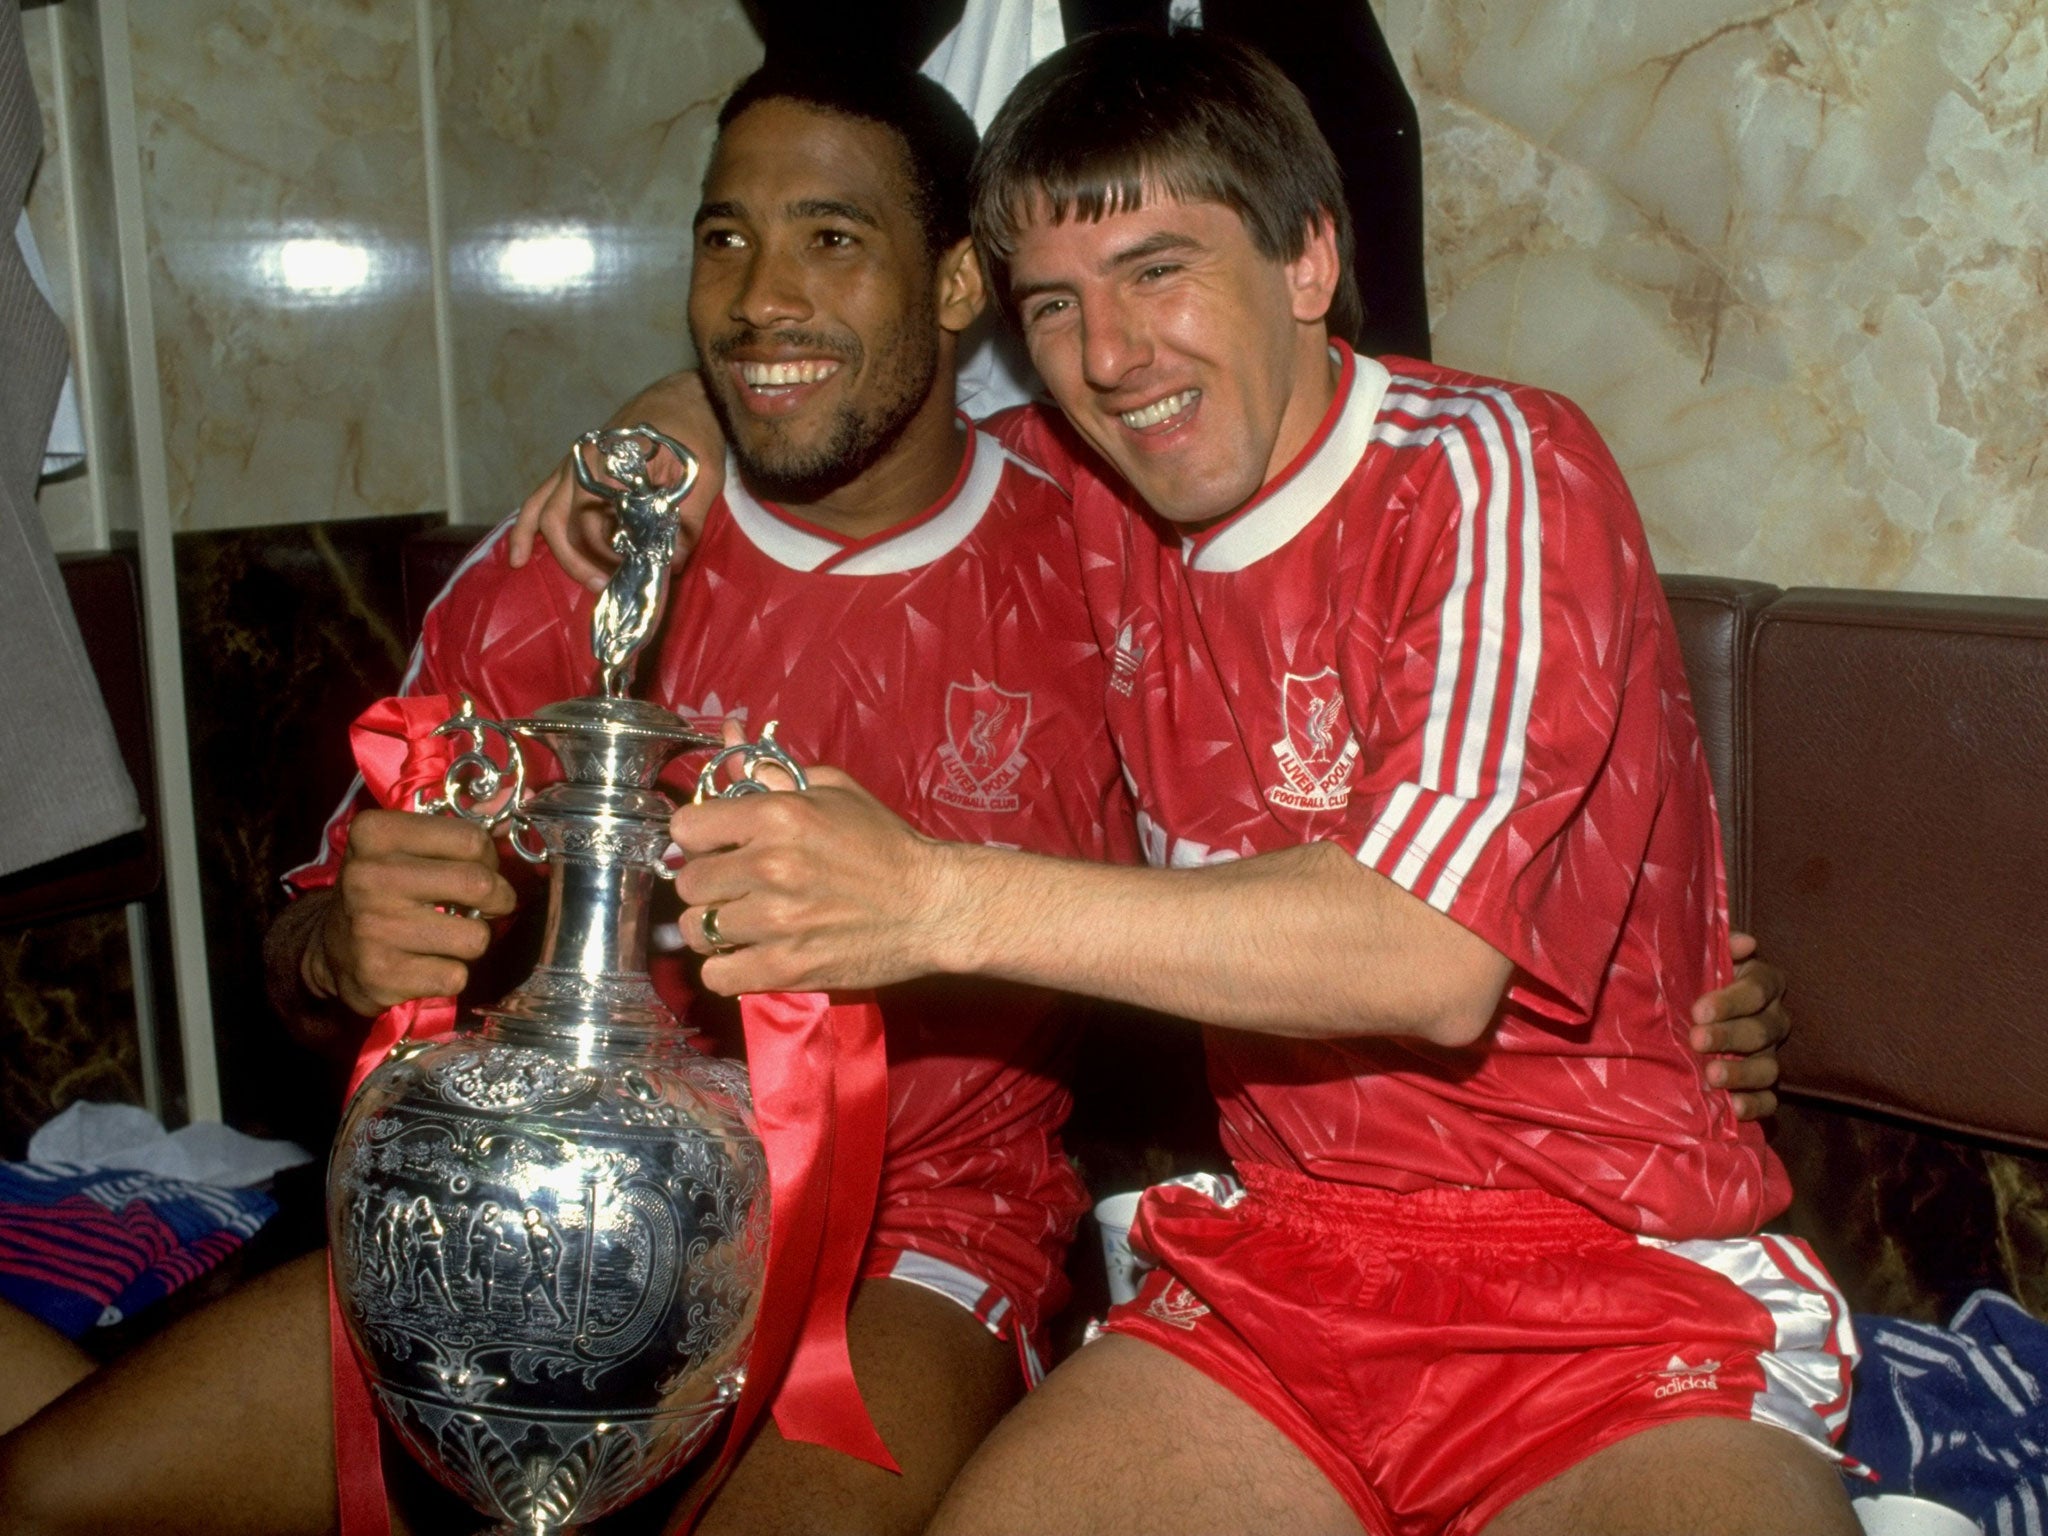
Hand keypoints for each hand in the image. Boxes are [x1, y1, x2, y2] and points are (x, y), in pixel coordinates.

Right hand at [305, 810, 516, 1015]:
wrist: (330, 949)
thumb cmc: (384, 890)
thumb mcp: (405, 847)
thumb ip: (459, 832)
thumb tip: (526, 809)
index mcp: (376, 834)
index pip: (472, 839)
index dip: (489, 858)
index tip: (480, 868)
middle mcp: (369, 877)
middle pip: (480, 884)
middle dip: (498, 899)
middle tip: (488, 905)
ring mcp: (373, 929)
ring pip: (475, 937)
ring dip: (472, 940)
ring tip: (447, 935)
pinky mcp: (381, 975)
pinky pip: (455, 976)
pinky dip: (450, 974)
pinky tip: (426, 963)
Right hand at [507, 371, 727, 590]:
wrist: (686, 396)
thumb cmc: (694, 432)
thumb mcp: (702, 477)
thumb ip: (688, 520)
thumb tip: (671, 564)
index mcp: (609, 464)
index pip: (593, 523)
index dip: (610, 554)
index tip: (638, 569)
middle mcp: (581, 464)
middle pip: (563, 524)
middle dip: (582, 561)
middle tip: (610, 585)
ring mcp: (572, 464)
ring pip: (545, 515)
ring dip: (558, 552)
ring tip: (588, 583)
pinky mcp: (572, 467)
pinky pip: (539, 499)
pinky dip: (525, 529)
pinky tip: (517, 558)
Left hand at [669, 767, 956, 995]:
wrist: (933, 906)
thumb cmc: (886, 844)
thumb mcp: (835, 793)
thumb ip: (775, 773)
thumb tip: (730, 741)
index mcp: (777, 816)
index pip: (686, 828)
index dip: (699, 838)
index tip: (717, 847)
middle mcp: (768, 866)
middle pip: (689, 882)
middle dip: (708, 884)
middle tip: (734, 888)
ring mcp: (775, 922)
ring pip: (697, 930)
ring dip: (714, 927)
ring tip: (740, 924)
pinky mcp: (786, 967)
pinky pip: (717, 975)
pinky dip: (726, 968)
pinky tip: (748, 955)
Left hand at [1689, 930, 1788, 1121]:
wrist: (1679, 1016)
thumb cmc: (1688, 981)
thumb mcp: (1696, 959)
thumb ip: (1719, 948)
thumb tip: (1746, 942)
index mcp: (1762, 983)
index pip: (1759, 988)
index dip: (1732, 1000)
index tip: (1699, 1011)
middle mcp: (1773, 1018)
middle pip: (1762, 1030)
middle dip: (1729, 1036)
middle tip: (1697, 1040)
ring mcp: (1770, 1055)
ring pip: (1769, 1067)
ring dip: (1742, 1073)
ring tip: (1712, 1076)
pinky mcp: (1763, 1087)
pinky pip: (1770, 1100)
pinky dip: (1755, 1105)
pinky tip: (1735, 1107)